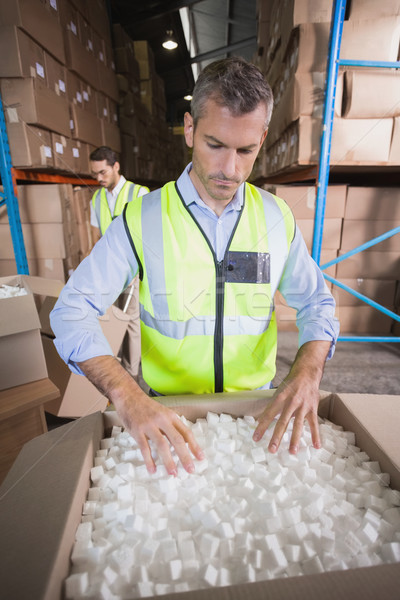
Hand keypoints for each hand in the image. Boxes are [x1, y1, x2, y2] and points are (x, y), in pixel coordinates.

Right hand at [78, 355, 203, 475]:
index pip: (186, 432)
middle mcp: (162, 420)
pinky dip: (149, 460)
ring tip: (173, 473)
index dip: (195, 446)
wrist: (129, 396)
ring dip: (168, 461)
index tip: (201, 458)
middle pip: (177, 440)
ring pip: (162, 445)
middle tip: (190, 470)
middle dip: (185, 456)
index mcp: (171, 416)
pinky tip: (152, 470)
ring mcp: (149, 425)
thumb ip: (172, 426)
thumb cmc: (147, 407)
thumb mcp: (163, 413)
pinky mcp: (137, 430)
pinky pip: (144, 448)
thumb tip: (184, 443)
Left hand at [252, 340, 330, 453]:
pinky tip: (316, 446)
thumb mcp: (278, 391)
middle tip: (271, 450)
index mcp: (280, 397)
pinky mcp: (313, 409)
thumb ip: (272, 405)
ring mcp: (303, 406)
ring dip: (295, 439)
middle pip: (283, 422)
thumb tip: (261, 420)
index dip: (262, 426)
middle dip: (277, 437)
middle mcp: (291, 402)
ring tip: (292, 452)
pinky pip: (314, 424)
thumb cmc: (290, 384)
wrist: (307, 373)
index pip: (269, 414)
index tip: (256, 438)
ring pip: (298, 425)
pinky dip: (316, 435)